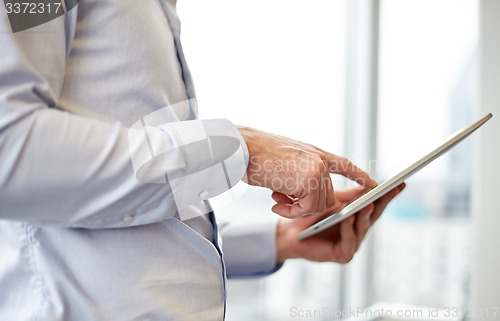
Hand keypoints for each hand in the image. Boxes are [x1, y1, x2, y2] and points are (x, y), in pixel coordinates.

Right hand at [238, 126, 376, 218]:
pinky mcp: (310, 178)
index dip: (358, 175)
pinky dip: (290, 212)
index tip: (374, 184)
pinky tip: (275, 203)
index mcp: (314, 153)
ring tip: (276, 199)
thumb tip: (300, 193)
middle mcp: (320, 159)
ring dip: (295, 209)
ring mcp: (317, 168)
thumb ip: (299, 173)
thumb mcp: (283, 161)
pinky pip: (308, 208)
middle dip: (305, 205)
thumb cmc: (255, 154)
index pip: (344, 164)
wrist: (242, 147)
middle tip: (281, 201)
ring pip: (318, 204)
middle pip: (327, 197)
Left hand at [275, 183, 405, 262]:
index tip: (401, 182)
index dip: (389, 195)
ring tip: (368, 202)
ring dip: (365, 215)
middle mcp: (359, 231)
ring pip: (362, 227)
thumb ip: (352, 195)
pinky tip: (347, 216)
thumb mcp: (334, 201)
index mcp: (359, 217)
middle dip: (383, 202)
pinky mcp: (342, 254)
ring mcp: (352, 243)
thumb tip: (371, 183)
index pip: (377, 204)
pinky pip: (349, 240)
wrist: (290, 232)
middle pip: (374, 215)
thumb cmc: (312, 216)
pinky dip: (348, 228)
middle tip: (390, 190)